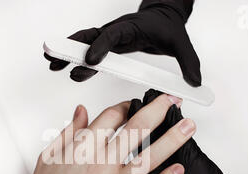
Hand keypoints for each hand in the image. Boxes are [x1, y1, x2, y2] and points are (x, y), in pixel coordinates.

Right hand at [9, 94, 195, 173]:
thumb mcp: (49, 157)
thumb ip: (69, 132)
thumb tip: (82, 111)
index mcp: (82, 149)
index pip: (111, 117)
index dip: (126, 106)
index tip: (133, 105)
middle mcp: (101, 165)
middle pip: (137, 130)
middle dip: (158, 111)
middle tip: (171, 102)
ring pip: (149, 158)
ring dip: (172, 140)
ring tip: (188, 128)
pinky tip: (179, 168)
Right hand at [44, 0, 200, 85]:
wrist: (162, 18)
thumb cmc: (168, 28)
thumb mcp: (180, 43)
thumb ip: (188, 62)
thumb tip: (195, 82)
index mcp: (131, 28)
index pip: (112, 35)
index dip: (100, 47)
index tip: (90, 61)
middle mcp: (116, 32)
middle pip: (89, 36)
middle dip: (71, 46)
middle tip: (54, 56)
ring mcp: (109, 39)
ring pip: (84, 44)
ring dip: (68, 54)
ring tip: (52, 65)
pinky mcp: (108, 47)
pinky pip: (88, 51)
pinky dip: (76, 60)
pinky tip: (66, 71)